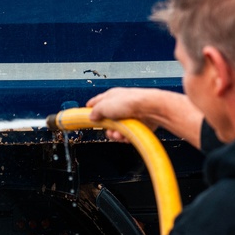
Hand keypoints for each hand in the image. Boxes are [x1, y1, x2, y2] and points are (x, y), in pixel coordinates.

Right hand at [86, 87, 203, 149]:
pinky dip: (125, 136)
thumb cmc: (130, 102)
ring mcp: (128, 116)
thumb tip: (91, 117)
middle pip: (106, 120)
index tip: (84, 117)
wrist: (150, 108)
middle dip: (106, 128)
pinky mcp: (136, 124)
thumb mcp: (105, 106)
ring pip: (116, 129)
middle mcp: (119, 105)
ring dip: (115, 134)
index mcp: (111, 97)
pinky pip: (125, 134)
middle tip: (108, 129)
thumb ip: (95, 111)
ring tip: (119, 133)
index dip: (89, 110)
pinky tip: (126, 135)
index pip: (96, 103)